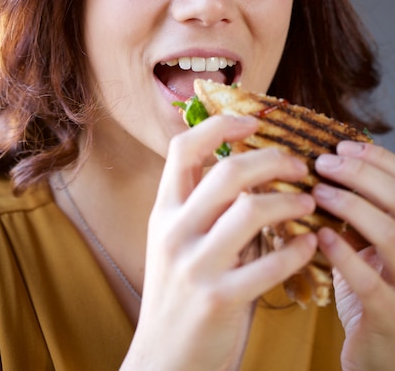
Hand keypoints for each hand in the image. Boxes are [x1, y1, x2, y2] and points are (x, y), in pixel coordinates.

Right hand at [123, 115, 316, 370]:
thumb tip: (251, 167)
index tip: (252, 123)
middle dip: (271, 160)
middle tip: (297, 164)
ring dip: (289, 202)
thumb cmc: (181, 292)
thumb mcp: (179, 241)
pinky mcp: (218, 300)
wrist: (164, 359)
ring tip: (307, 202)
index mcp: (164, 211)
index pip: (183, 149)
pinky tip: (307, 244)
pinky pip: (268, 264)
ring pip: (250, 211)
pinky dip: (296, 249)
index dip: (220, 127)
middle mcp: (174, 232)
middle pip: (228, 174)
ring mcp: (194, 266)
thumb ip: (205, 206)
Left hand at [314, 141, 394, 370]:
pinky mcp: (391, 318)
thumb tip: (329, 166)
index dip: (378, 160)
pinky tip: (321, 236)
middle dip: (362, 176)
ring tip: (318, 192)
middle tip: (325, 163)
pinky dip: (346, 255)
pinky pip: (371, 283)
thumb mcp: (374, 245)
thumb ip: (363, 211)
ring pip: (392, 235)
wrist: (382, 352)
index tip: (343, 147)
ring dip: (352, 207)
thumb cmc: (376, 287)